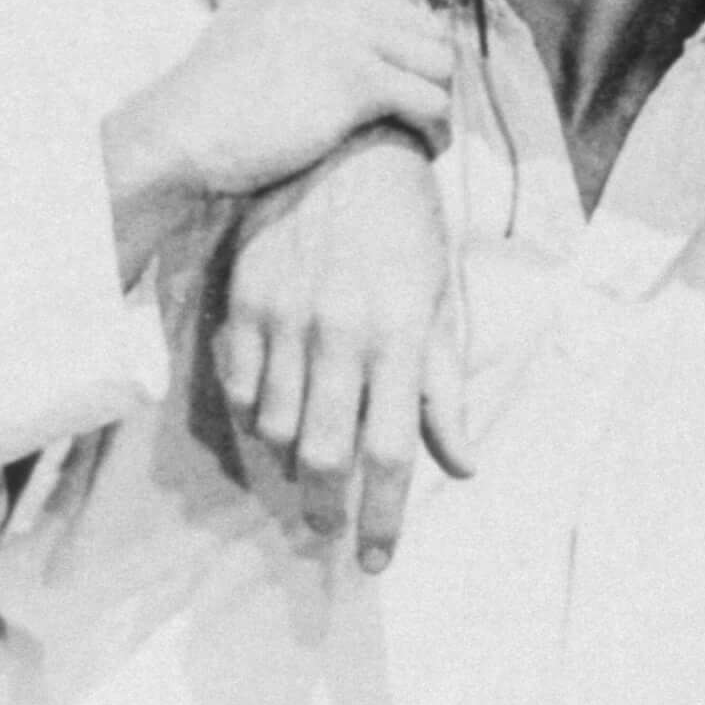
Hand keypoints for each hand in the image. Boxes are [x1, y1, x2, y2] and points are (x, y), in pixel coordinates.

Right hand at [102, 0, 452, 252]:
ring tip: (427, 130)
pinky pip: (431, 100)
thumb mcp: (241, 22)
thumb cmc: (208, 95)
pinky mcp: (357, 81)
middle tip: (421, 107)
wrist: (181, 132)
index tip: (409, 68)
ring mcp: (348, 34)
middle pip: (427, 25)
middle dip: (432, 68)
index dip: (416, 29)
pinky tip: (427, 146)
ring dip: (440, 98)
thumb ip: (271, 3)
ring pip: (438, 62)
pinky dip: (437, 128)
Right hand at [211, 125, 472, 569]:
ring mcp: (287, 317)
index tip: (375, 560)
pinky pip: (242, 384)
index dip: (381, 518)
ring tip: (308, 471)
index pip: (390, 452)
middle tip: (330, 533)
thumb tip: (462, 465)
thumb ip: (444, 386)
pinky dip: (257, 414)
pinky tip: (275, 418)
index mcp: (401, 335)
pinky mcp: (246, 300)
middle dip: (328, 509)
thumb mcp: (440, 298)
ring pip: (277, 426)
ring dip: (292, 462)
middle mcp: (341, 333)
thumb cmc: (406, 223)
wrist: (346, 144)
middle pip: (327, 454)